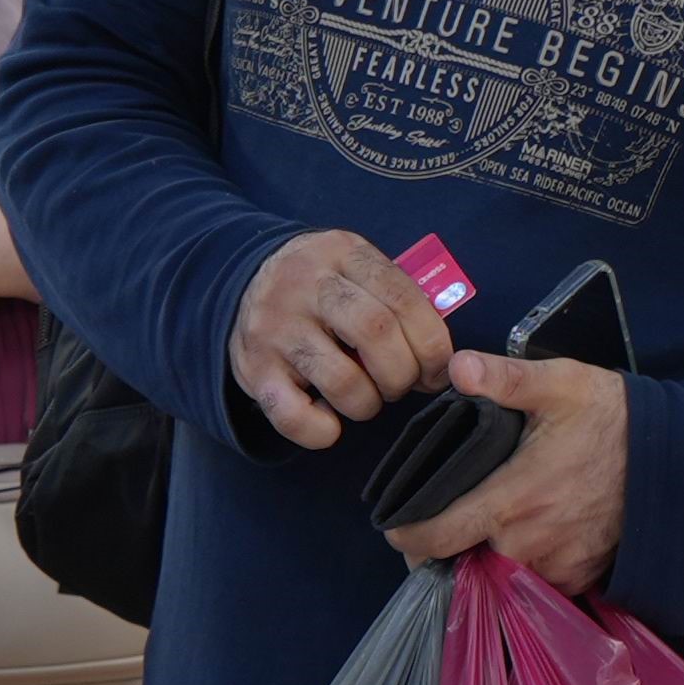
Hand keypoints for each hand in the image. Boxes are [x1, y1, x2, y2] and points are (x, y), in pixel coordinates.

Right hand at [236, 228, 454, 448]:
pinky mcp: (253, 368)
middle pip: (376, 333)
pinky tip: (329, 422)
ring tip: (365, 398)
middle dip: (403, 373)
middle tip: (400, 385)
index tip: (437, 370)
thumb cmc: (322, 288)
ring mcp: (275, 327)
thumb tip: (441, 363)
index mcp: (343, 253)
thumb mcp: (356, 269)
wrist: (241, 283)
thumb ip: (397, 301)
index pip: (403, 298)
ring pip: (343, 380)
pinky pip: (293, 415)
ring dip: (368, 404)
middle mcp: (305, 286)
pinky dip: (322, 430)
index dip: (433, 343)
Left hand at [384, 349, 625, 589]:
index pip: (437, 538)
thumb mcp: (559, 385)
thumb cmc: (611, 418)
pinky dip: (521, 570)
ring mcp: (556, 567)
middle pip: (462, 563)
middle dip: (445, 551)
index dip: (408, 539)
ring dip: (484, 561)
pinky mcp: (578, 579)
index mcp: (511, 500)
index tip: (397, 530)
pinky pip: (533, 585)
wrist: (674, 458)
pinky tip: (523, 541)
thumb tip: (459, 366)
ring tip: (480, 534)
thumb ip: (505, 378)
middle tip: (440, 527)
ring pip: (498, 577)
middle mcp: (528, 544)